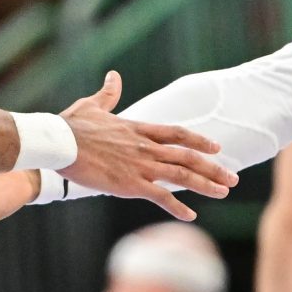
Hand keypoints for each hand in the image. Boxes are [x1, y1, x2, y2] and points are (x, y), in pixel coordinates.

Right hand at [59, 71, 236, 219]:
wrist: (58, 142)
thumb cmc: (71, 125)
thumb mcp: (92, 105)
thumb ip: (108, 94)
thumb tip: (113, 76)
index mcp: (139, 129)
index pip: (178, 134)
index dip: (200, 141)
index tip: (217, 148)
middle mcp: (146, 147)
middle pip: (188, 156)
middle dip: (213, 168)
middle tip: (233, 178)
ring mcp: (140, 166)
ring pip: (181, 176)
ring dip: (205, 185)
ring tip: (223, 192)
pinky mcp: (129, 184)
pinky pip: (160, 197)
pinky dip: (177, 207)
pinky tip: (191, 215)